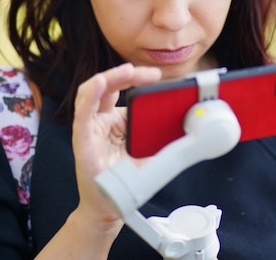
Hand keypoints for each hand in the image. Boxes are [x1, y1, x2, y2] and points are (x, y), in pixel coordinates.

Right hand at [71, 63, 160, 229]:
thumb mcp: (153, 151)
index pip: (124, 88)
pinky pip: (83, 115)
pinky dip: (90, 96)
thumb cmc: (128, 177)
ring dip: (110, 78)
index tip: (157, 76)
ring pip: (90, 92)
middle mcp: (100, 119)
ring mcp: (89, 128)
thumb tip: (192, 123)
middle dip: (129, 74)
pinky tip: (99, 84)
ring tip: (128, 71)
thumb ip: (167, 136)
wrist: (113, 206)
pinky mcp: (82, 141)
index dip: (138, 77)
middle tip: (151, 74)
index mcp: (116, 118)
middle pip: (108, 85)